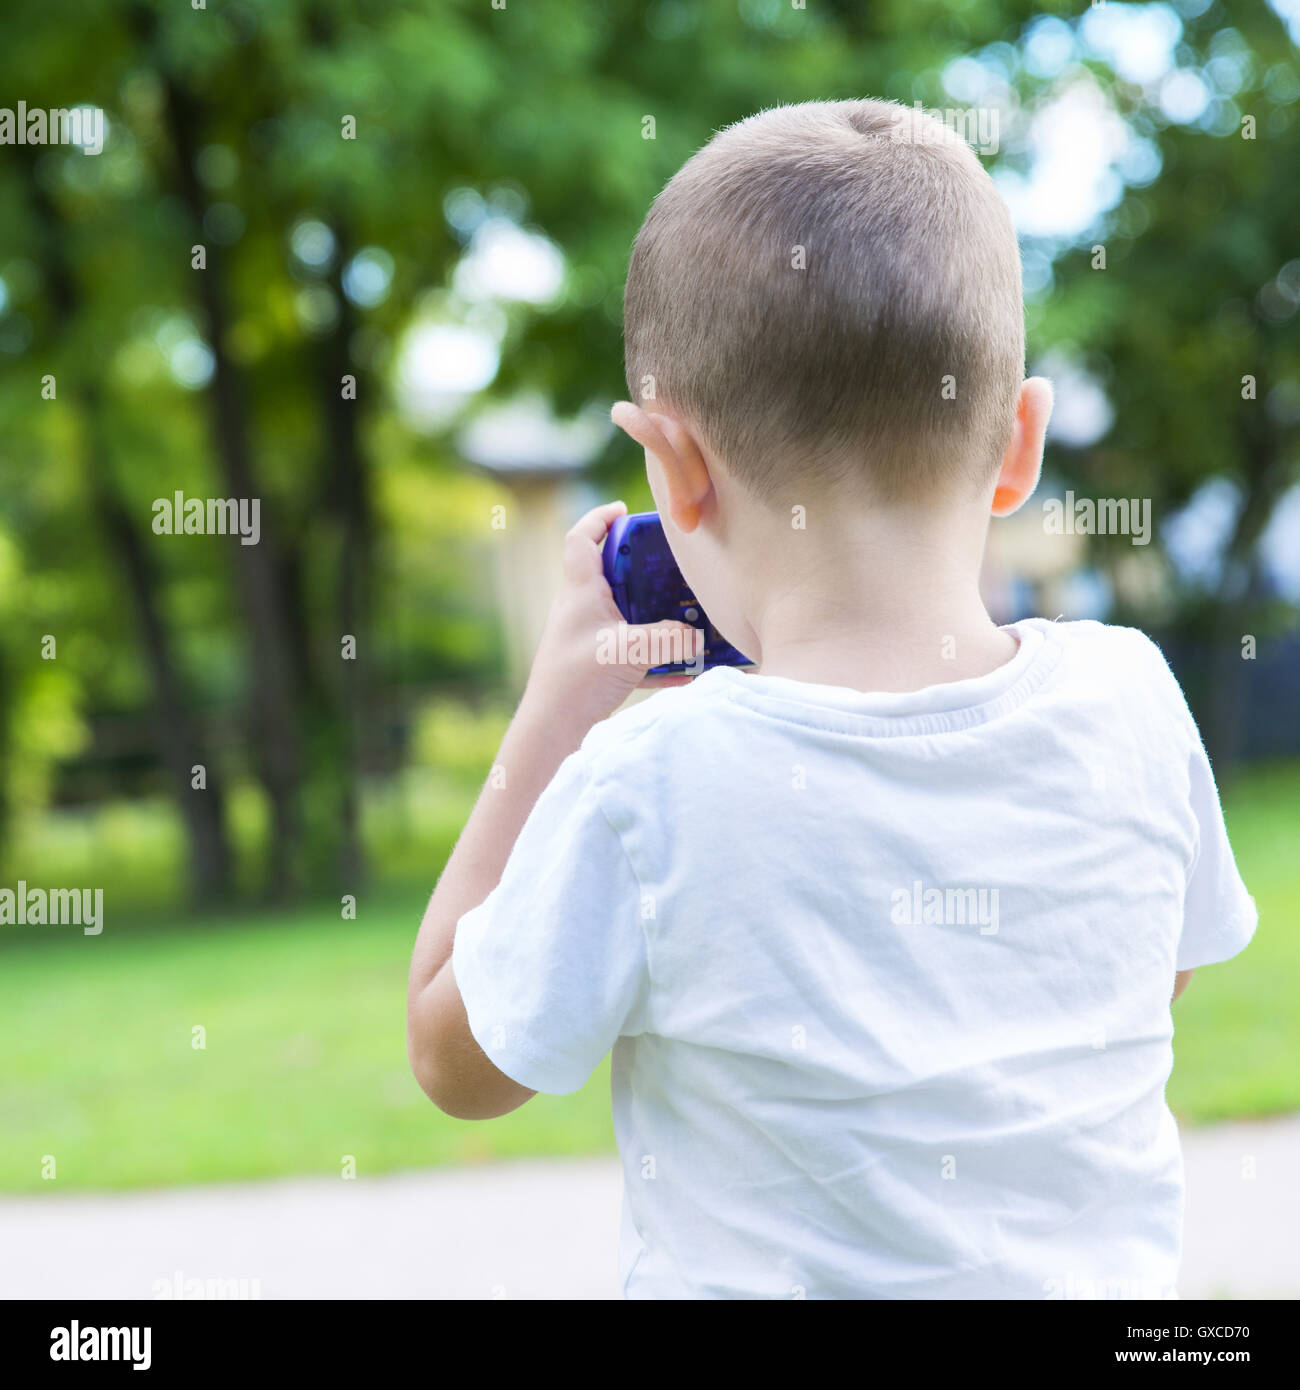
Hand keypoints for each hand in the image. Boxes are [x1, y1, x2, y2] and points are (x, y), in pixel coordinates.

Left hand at [521, 500, 702, 732]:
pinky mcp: (594, 666)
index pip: (581, 539)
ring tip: (683, 616)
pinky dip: (654, 656)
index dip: (600, 518)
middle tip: (669, 567)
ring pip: (623, 613)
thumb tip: (698, 636)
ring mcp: (585, 638)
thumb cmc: (578, 682)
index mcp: (580, 592)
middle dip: (640, 567)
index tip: (625, 511)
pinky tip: (683, 673)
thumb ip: (670, 638)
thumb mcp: (630, 651)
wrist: (551, 730)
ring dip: (650, 612)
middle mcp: (579, 610)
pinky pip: (629, 651)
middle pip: (609, 573)